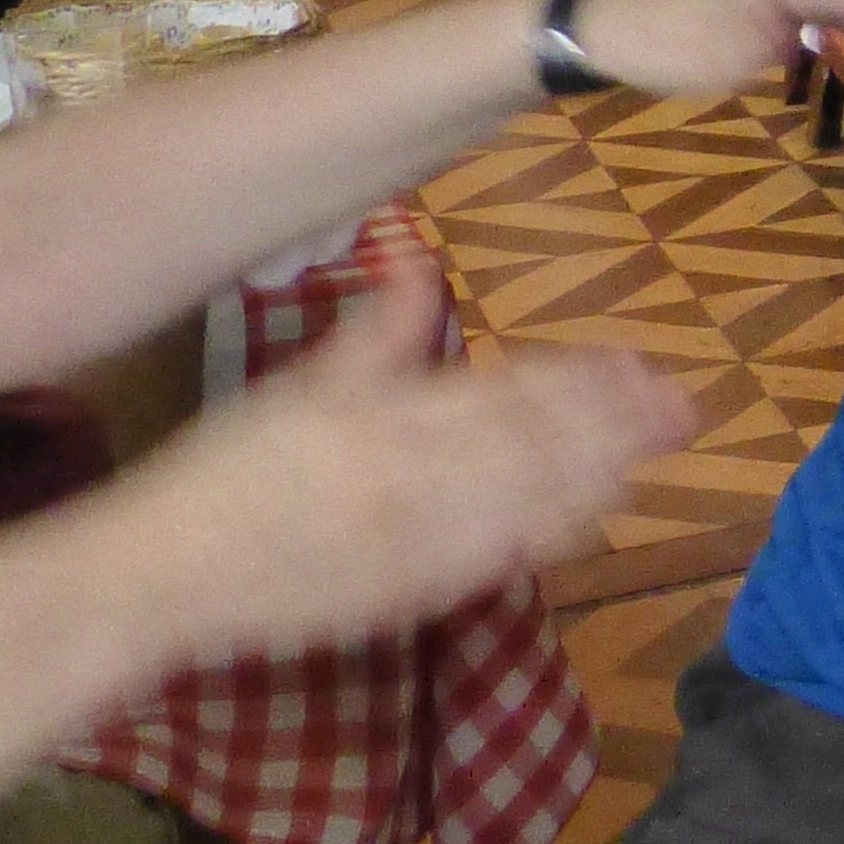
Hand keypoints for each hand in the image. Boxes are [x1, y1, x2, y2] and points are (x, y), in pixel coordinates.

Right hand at [102, 250, 684, 675]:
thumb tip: (415, 249)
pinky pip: (498, 558)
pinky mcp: (406, 594)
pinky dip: (556, 531)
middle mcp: (406, 477)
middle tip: (682, 399)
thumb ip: (375, 329)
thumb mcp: (296, 387)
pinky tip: (602, 510)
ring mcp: (411, 542)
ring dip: (604, 469)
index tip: (633, 359)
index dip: (576, 376)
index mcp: (378, 416)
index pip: (502, 389)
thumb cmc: (221, 474)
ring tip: (660, 443)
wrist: (161, 576)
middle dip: (615, 420)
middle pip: (533, 443)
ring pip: (530, 500)